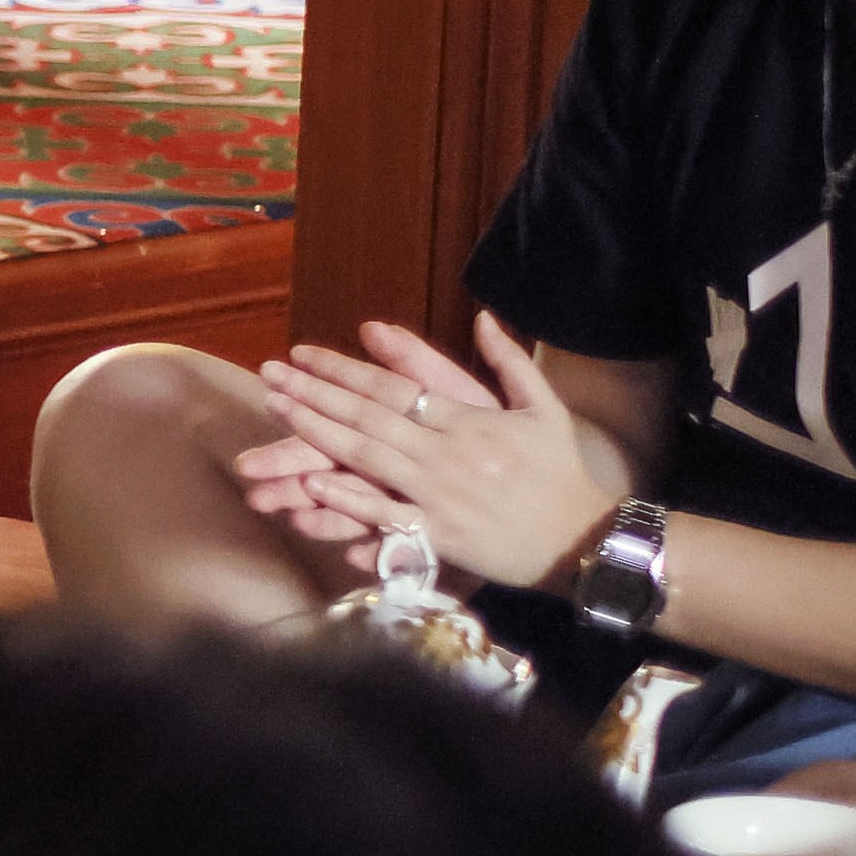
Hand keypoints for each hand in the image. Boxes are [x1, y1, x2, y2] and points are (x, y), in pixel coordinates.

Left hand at [240, 316, 622, 592]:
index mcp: (470, 421)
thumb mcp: (544, 408)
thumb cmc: (561, 472)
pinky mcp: (442, 537)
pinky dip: (350, 502)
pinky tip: (312, 486)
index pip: (394, 387)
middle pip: (370, 417)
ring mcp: (442, 496)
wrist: (585, 539)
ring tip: (276, 415)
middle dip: (315, 395)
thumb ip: (510, 362)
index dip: (344, 370)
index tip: (302, 355)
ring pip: (368, 460)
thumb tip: (484, 317)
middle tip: (270, 376)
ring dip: (317, 436)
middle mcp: (450, 454)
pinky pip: (387, 518)